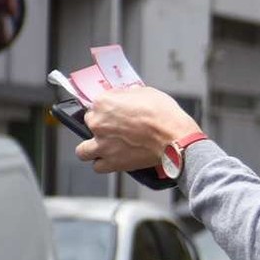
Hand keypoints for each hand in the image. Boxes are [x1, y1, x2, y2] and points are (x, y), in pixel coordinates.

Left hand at [75, 86, 201, 173]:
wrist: (177, 140)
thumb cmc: (165, 117)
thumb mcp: (148, 93)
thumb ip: (130, 94)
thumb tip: (127, 95)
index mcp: (104, 103)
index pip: (96, 103)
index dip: (108, 107)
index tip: (116, 111)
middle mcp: (98, 123)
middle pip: (89, 123)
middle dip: (101, 125)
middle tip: (116, 128)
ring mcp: (102, 145)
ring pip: (83, 150)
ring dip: (92, 148)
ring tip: (104, 147)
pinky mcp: (112, 162)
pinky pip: (98, 166)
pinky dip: (104, 164)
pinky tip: (113, 159)